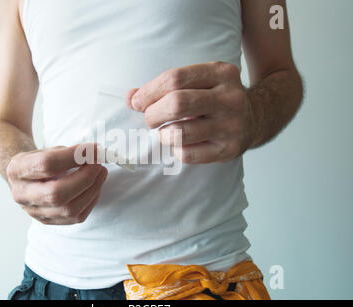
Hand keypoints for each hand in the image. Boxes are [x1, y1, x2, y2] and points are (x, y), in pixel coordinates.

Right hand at [6, 144, 107, 224]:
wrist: (27, 178)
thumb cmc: (40, 161)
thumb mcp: (47, 150)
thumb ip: (68, 153)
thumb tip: (93, 155)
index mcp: (17, 170)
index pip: (46, 164)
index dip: (74, 156)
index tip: (93, 149)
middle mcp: (22, 195)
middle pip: (56, 194)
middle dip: (85, 178)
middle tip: (98, 164)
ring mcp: (35, 212)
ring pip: (69, 209)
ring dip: (92, 189)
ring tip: (101, 173)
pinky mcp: (50, 221)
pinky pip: (77, 217)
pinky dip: (91, 200)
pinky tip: (95, 187)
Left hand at [126, 62, 258, 163]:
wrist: (255, 119)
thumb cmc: (214, 98)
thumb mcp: (197, 82)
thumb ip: (164, 86)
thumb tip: (130, 97)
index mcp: (221, 73)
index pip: (174, 78)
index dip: (149, 92)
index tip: (137, 102)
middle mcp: (230, 98)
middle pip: (177, 103)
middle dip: (153, 114)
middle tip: (149, 119)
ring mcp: (232, 125)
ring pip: (180, 133)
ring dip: (162, 134)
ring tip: (164, 132)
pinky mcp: (229, 149)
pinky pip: (188, 154)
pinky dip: (176, 150)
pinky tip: (180, 143)